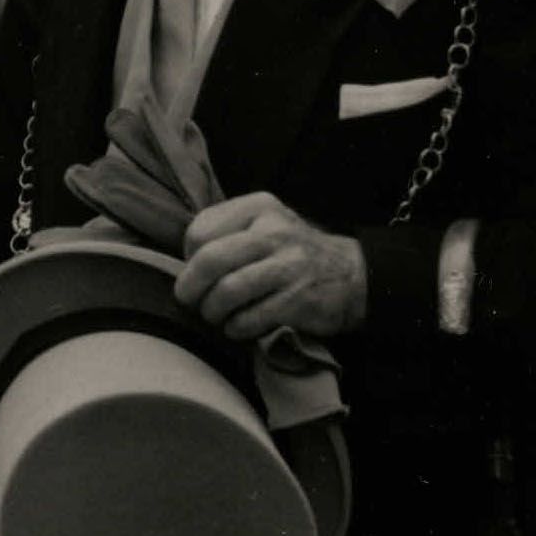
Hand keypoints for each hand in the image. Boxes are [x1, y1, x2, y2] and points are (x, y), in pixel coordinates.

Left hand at [175, 193, 367, 339]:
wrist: (352, 276)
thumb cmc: (290, 254)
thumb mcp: (263, 225)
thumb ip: (224, 234)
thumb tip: (183, 265)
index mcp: (259, 207)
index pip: (200, 232)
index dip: (188, 258)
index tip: (196, 272)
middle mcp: (275, 232)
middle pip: (211, 260)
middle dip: (190, 287)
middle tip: (190, 301)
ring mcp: (290, 266)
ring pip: (228, 291)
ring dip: (212, 311)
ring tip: (215, 316)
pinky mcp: (300, 299)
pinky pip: (250, 318)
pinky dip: (235, 328)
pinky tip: (238, 327)